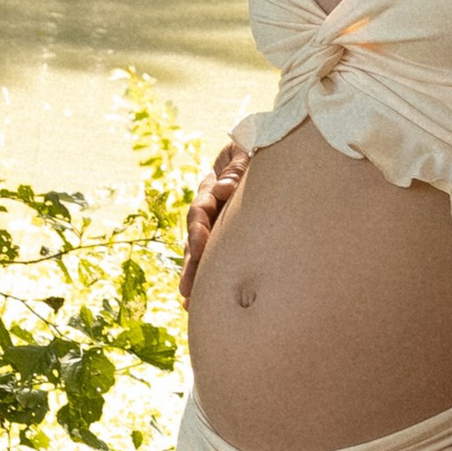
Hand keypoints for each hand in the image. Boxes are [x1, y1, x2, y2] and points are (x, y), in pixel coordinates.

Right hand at [180, 139, 248, 301]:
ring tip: (189, 302)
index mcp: (212, 186)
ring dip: (195, 277)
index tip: (199, 246)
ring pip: (200, 254)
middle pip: (195, 238)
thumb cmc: (258, 147)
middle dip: (191, 264)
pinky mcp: (226, 238)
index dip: (199, 228)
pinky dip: (207, 280)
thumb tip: (225, 189)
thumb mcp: (247, 149)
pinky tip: (199, 303)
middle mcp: (208, 208)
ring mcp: (216, 224)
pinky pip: (214, 260)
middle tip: (187, 287)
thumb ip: (238, 166)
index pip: (201, 209)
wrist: (264, 152)